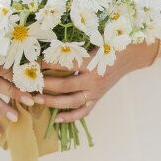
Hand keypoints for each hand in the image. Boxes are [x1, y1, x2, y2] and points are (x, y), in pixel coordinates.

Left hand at [29, 41, 155, 123]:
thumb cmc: (110, 45)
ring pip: (72, 102)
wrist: (130, 56)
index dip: (48, 63)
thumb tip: (50, 45)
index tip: (33, 62)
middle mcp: (94, 80)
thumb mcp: (95, 41)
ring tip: (37, 100)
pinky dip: (70, 117)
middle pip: (65, 86)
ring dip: (53, 102)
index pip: (65, 64)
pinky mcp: (98, 98)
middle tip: (30, 82)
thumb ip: (76, 46)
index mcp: (92, 63)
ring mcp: (96, 92)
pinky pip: (83, 111)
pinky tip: (56, 118)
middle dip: (45, 85)